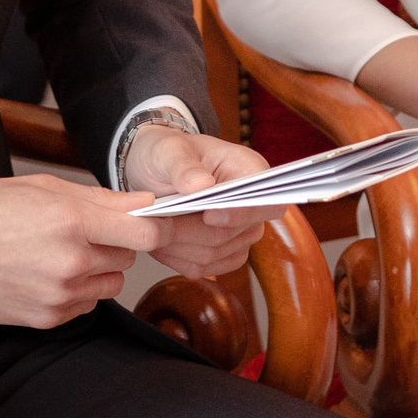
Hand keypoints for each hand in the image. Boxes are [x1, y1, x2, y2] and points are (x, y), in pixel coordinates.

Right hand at [0, 176, 167, 329]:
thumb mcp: (42, 187)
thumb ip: (100, 199)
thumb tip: (145, 203)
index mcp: (71, 220)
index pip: (145, 232)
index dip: (154, 227)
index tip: (151, 222)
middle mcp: (70, 261)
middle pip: (128, 258)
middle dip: (115, 244)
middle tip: (82, 231)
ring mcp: (58, 295)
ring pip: (110, 284)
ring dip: (98, 270)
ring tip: (59, 252)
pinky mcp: (46, 319)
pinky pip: (84, 306)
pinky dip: (76, 292)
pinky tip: (44, 274)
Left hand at [125, 125, 276, 279]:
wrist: (155, 171)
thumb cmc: (168, 153)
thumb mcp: (168, 149)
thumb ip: (183, 166)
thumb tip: (202, 185)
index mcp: (249, 170)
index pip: (266, 201)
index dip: (241, 214)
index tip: (208, 216)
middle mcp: (251, 205)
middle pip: (230, 234)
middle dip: (188, 231)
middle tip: (153, 219)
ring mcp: (240, 233)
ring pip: (213, 254)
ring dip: (176, 245)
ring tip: (151, 226)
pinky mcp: (223, 253)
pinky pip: (203, 267)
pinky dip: (176, 258)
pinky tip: (160, 240)